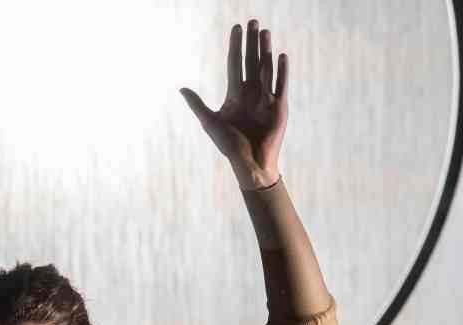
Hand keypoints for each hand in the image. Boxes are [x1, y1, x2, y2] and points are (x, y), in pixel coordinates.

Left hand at [180, 19, 288, 188]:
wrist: (250, 165)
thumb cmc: (230, 146)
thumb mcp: (210, 122)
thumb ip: (198, 104)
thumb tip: (182, 88)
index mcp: (235, 94)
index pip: (234, 64)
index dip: (235, 46)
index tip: (235, 28)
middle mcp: (251, 93)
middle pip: (251, 61)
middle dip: (251, 42)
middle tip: (253, 22)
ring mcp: (266, 99)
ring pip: (266, 69)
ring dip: (265, 51)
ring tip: (264, 32)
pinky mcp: (279, 107)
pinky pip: (280, 85)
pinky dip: (281, 71)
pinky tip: (280, 56)